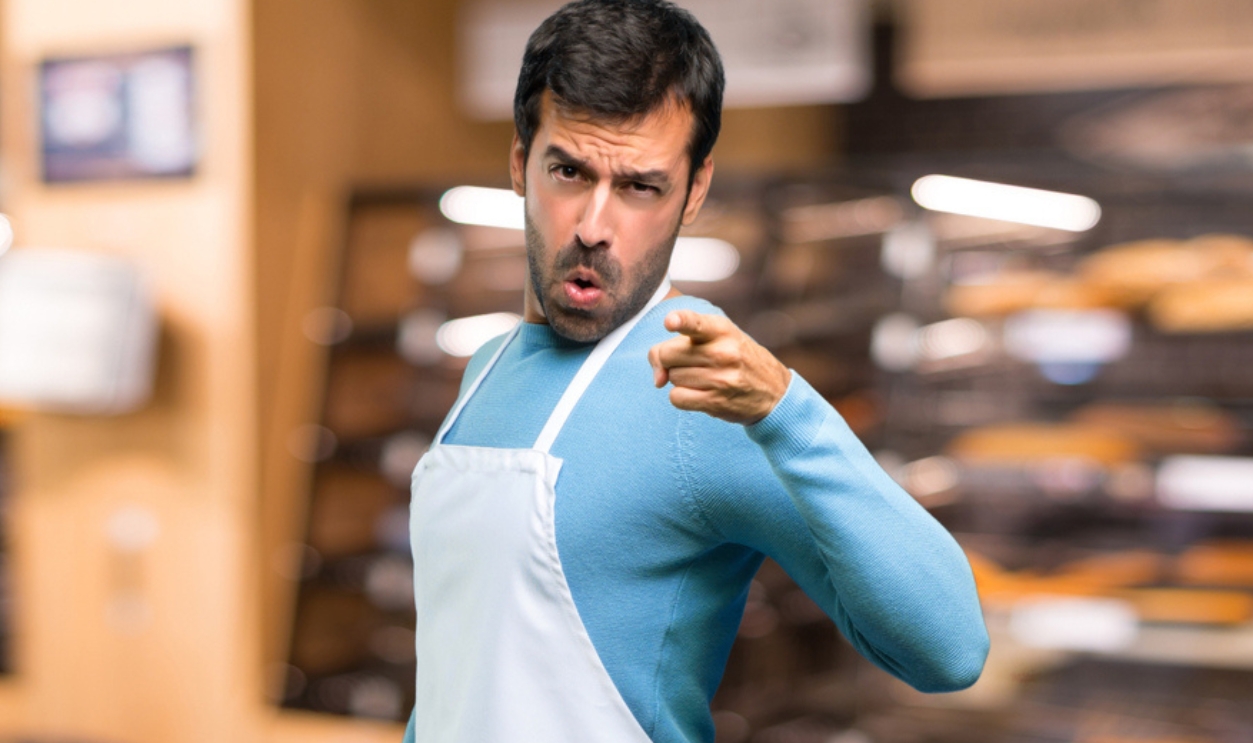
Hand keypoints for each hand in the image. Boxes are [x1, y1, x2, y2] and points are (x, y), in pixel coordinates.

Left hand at [648, 309, 791, 423]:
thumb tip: (657, 379)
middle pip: (668, 354)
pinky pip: (677, 398)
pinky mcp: (717, 402)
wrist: (775, 392)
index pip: (695, 322)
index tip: (670, 322)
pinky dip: (682, 397)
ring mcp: (721, 378)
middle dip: (671, 360)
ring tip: (704, 378)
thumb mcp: (718, 340)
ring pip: (672, 377)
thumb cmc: (736, 360)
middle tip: (691, 363)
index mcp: (722, 329)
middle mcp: (723, 352)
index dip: (679, 320)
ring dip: (680, 380)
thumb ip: (679, 346)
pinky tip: (700, 393)